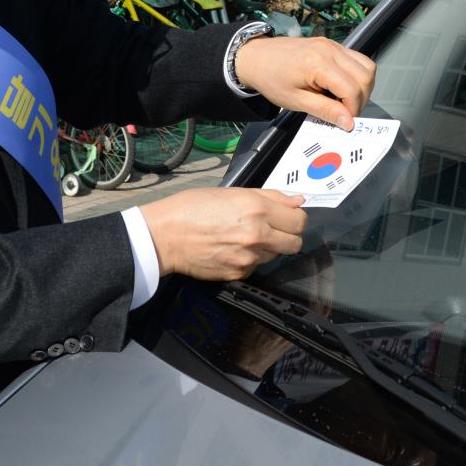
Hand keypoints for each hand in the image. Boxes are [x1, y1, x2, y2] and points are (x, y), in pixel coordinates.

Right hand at [139, 188, 307, 279]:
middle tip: (271, 228)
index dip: (295, 218)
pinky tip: (232, 248)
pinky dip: (250, 259)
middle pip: (295, 243)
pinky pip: (255, 266)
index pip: (300, 221)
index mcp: (257, 209)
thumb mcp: (233, 192)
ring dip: (267, 247)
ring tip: (243, 237)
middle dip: (287, 235)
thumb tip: (298, 200)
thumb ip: (270, 196)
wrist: (165, 235)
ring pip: (275, 255)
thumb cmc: (193, 207)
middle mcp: (257, 235)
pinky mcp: (238, 273)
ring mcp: (248, 257)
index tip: (287, 217)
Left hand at [234, 36, 376, 130]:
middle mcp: (329, 50)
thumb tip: (348, 123)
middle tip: (346, 112)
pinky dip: (356, 75)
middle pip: (366, 76)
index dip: (353, 109)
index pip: (352, 89)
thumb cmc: (271, 79)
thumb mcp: (296, 101)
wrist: (255, 57)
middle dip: (361, 99)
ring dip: (362, 86)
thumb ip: (325, 111)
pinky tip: (341, 87)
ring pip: (367, 66)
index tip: (344, 121)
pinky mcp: (332, 44)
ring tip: (345, 100)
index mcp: (318, 64)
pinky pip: (357, 59)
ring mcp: (332, 44)